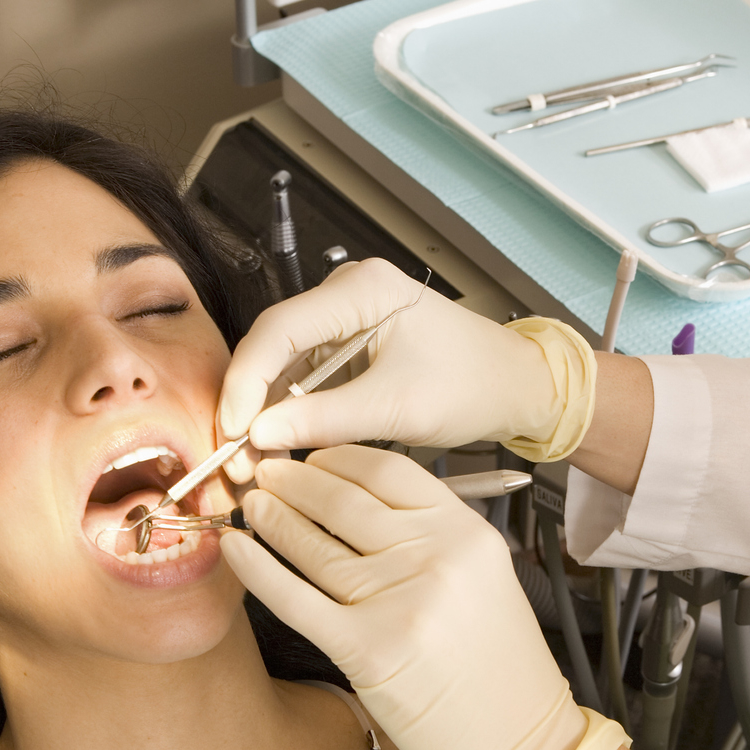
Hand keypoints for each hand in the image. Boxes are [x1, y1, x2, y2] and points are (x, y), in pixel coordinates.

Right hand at [218, 260, 562, 476]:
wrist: (516, 387)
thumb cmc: (473, 384)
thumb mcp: (397, 408)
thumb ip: (325, 419)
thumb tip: (261, 434)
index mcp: (362, 290)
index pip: (278, 330)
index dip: (246, 382)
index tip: (234, 429)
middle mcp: (348, 293)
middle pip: (273, 345)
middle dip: (251, 401)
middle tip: (236, 454)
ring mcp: (347, 317)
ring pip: (284, 363)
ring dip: (268, 410)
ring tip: (253, 458)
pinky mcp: (350, 343)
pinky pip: (306, 374)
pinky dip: (291, 410)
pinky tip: (280, 443)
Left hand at [218, 445, 626, 749]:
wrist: (521, 739)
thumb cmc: (498, 665)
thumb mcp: (482, 578)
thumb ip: (432, 537)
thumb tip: (354, 501)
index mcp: (465, 532)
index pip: (386, 471)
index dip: (336, 457)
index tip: (310, 457)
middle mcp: (434, 557)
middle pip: (343, 500)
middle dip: (293, 480)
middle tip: (265, 472)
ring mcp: (399, 602)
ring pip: (314, 544)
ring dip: (271, 517)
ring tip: (251, 505)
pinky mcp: (366, 649)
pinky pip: (294, 597)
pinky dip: (257, 568)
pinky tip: (234, 547)